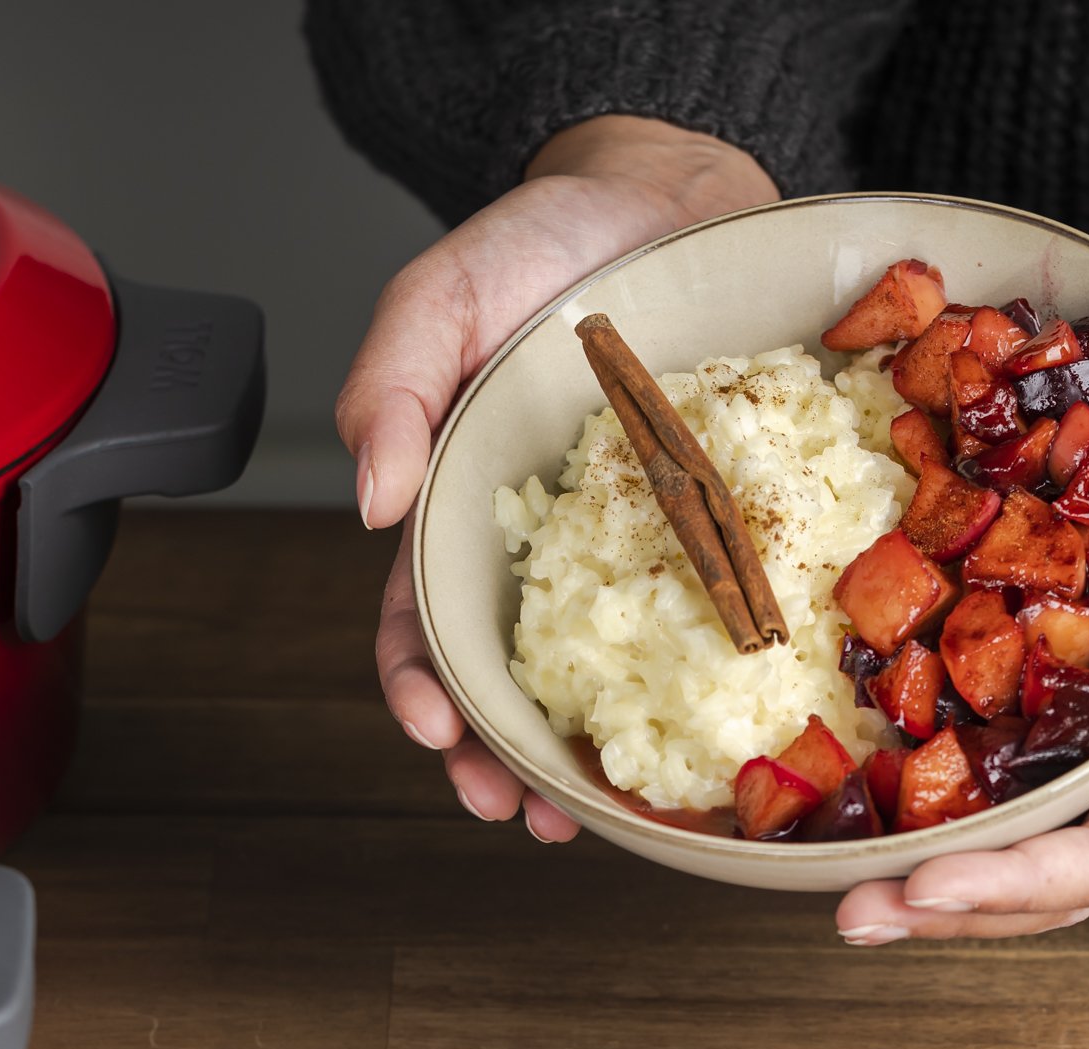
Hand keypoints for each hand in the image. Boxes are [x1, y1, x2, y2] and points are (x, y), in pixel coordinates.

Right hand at [340, 117, 776, 841]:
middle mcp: (550, 550)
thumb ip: (390, 384)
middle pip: (514, 683)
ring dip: (595, 756)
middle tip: (514, 810)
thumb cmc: (546, 238)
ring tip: (598, 814)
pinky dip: (712, 690)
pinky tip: (716, 742)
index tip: (435, 731)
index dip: (421, 689)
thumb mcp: (444, 292)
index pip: (425, 626)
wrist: (674, 195)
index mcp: (464, 512)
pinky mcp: (719, 534)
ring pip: (613, 677)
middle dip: (503, 761)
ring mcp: (639, 550)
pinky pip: (715, 623)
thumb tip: (368, 503)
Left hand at [834, 333, 1088, 941]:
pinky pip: (996, 720)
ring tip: (833, 873)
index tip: (930, 890)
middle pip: (1051, 864)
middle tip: (850, 913)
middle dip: (952, 900)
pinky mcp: (1075, 654)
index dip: (1024, 883)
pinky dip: (930, 755)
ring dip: (926, 848)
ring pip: (1014, 813)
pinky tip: (858, 766)